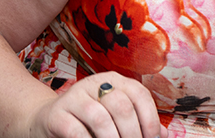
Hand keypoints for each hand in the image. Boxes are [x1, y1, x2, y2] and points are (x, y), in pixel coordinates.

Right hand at [28, 73, 167, 137]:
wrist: (49, 122)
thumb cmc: (89, 122)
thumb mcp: (116, 119)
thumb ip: (139, 124)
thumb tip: (165, 135)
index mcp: (114, 81)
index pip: (139, 94)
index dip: (150, 119)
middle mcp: (95, 83)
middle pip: (122, 106)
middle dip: (132, 134)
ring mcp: (74, 97)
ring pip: (100, 118)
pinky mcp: (57, 114)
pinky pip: (77, 131)